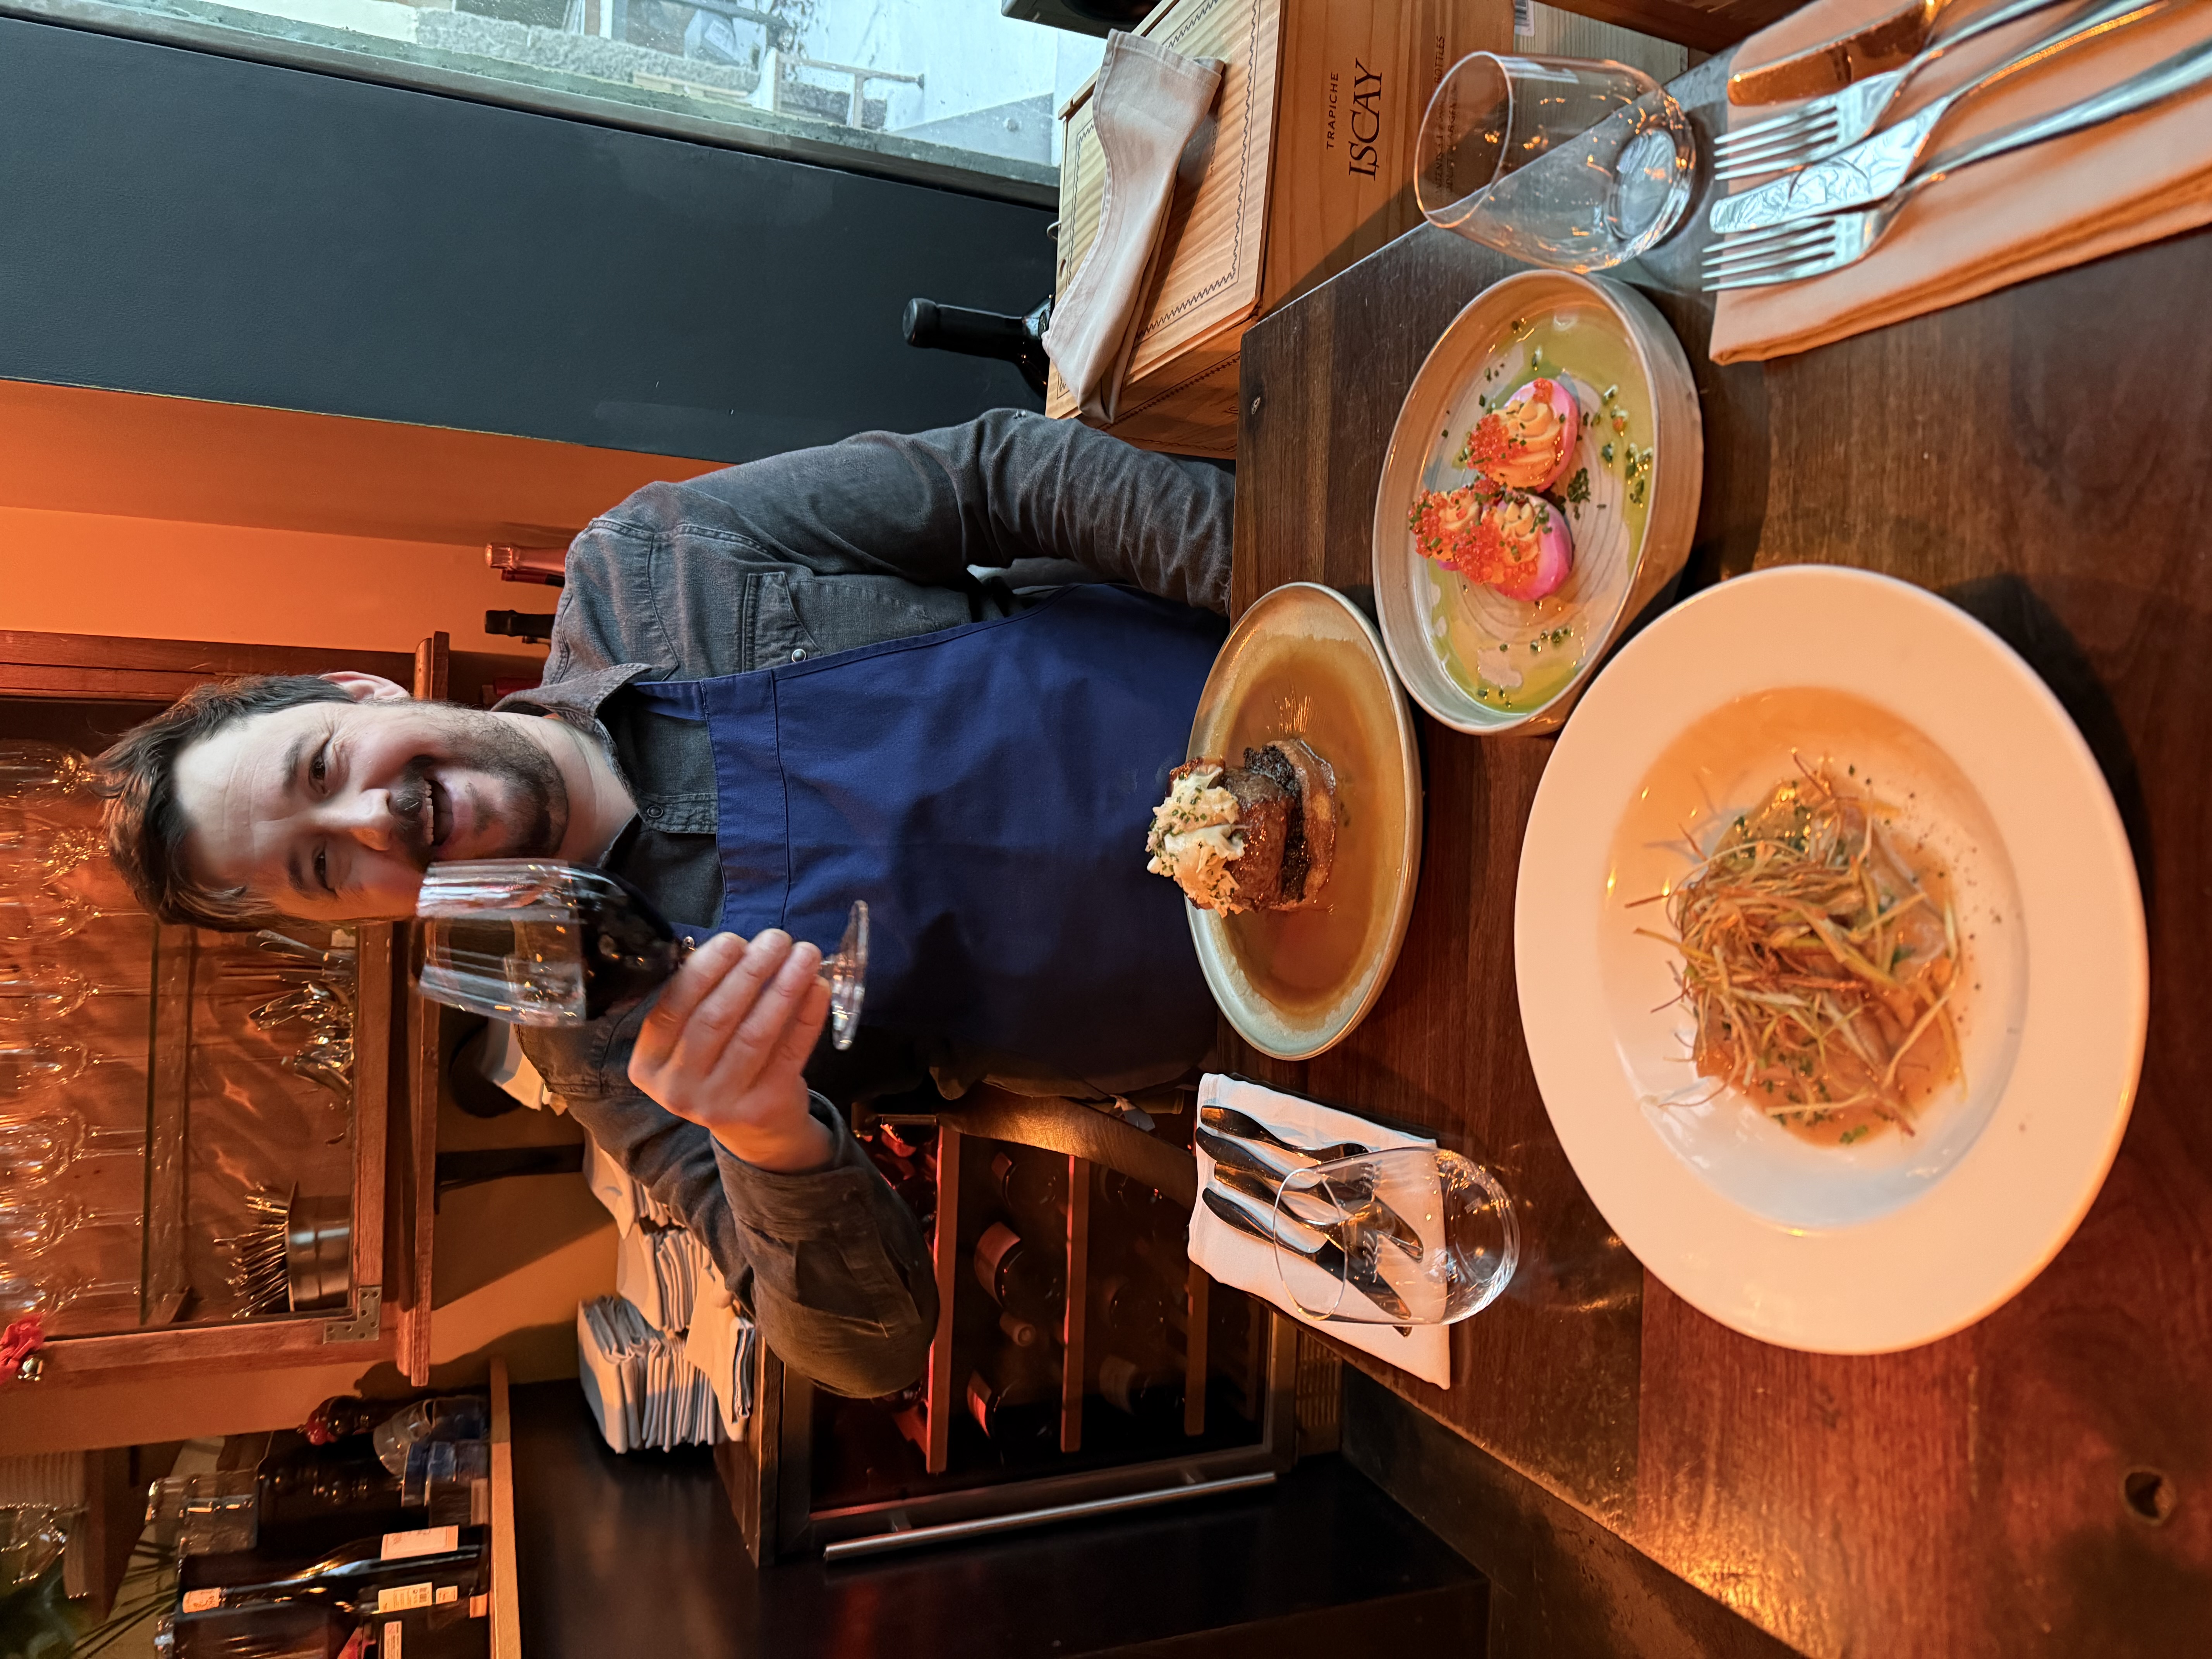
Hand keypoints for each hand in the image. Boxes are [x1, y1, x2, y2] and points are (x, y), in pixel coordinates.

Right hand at [627, 929, 833, 1172]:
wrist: (753, 1129)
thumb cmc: (718, 1065)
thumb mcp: (691, 1040)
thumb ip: (703, 998)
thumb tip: (742, 946)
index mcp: (649, 1063)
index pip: (673, 1006)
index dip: (705, 968)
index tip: (734, 939)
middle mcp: (678, 1088)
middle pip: (716, 1017)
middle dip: (750, 970)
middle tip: (776, 938)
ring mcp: (720, 1103)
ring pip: (755, 1034)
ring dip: (784, 986)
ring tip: (805, 953)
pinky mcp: (764, 1107)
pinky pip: (790, 1053)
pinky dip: (807, 1016)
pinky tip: (818, 986)